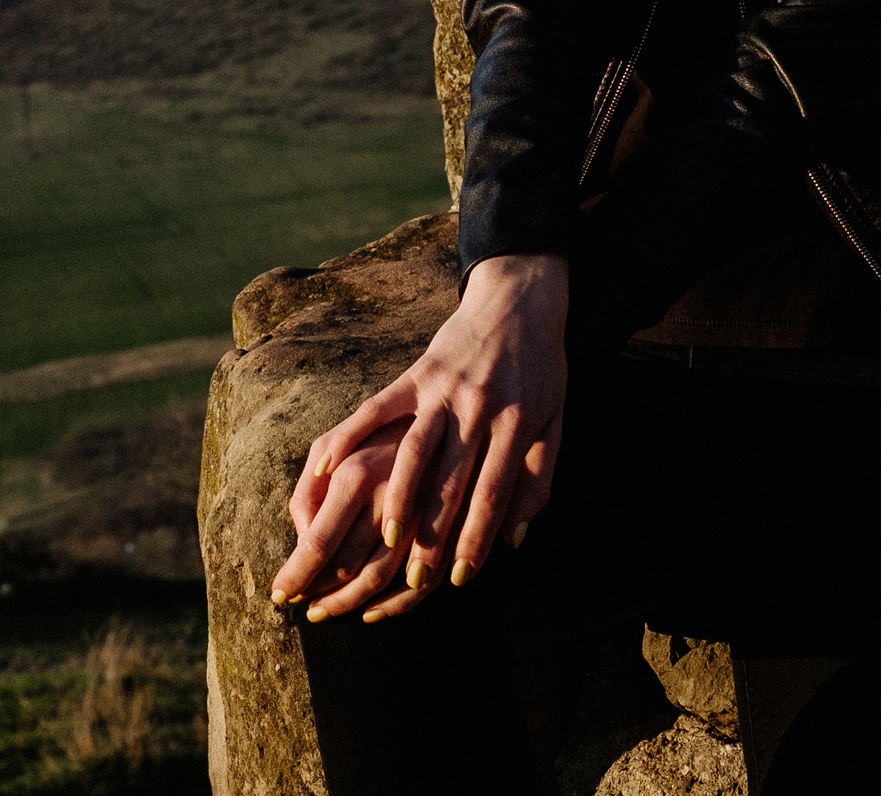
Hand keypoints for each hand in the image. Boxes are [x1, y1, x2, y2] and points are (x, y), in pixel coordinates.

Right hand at [269, 254, 567, 620]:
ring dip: (398, 496)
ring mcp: (441, 390)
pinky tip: (326, 473)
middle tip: (416, 580)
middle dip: (435, 533)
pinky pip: (374, 411)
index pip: (493, 491)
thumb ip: (537, 480)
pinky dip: (348, 439)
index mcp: (515, 423)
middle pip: (451, 480)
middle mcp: (477, 408)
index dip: (477, 537)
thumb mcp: (554, 422)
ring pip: (412, 450)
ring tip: (384, 539)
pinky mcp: (413, 374)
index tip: (461, 578)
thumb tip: (514, 540)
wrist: (520, 300)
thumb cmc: (541, 369)